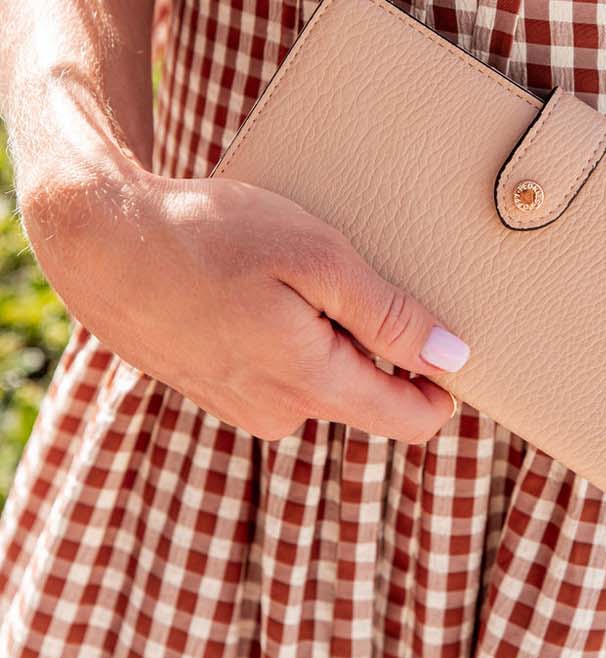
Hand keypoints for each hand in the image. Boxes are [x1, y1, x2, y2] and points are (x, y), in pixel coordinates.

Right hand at [19, 154, 469, 443]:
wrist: (101, 241)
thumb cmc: (210, 237)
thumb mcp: (317, 259)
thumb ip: (388, 316)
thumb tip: (451, 357)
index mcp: (313, 385)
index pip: (411, 421)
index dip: (442, 383)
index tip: (445, 331)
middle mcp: (280, 412)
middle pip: (366, 393)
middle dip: (375, 344)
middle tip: (348, 273)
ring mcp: (242, 405)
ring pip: (320, 377)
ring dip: (326, 334)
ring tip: (291, 274)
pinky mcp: (215, 387)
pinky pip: (278, 368)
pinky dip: (284, 332)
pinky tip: (257, 287)